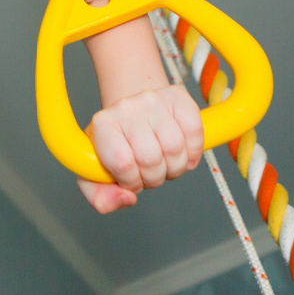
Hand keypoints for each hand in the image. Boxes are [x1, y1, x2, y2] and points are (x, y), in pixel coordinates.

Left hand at [78, 85, 203, 213]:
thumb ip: (101, 198)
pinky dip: (193, 150)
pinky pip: (194, 131)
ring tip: (163, 160)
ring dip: (175, 166)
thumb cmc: (117, 148)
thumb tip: (126, 198)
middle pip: (152, 159)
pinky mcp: (177, 96)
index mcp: (102, 125)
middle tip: (149, 170)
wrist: (132, 115)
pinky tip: (182, 150)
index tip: (130, 178)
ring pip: (175, 148)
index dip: (132, 181)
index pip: (123, 163)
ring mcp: (151, 99)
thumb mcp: (98, 175)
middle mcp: (125, 107)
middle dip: (155, 177)